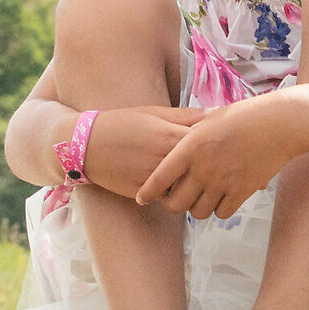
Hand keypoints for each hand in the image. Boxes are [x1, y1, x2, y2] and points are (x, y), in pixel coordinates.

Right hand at [85, 105, 208, 196]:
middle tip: (218, 160)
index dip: (218, 141)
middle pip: (202, 167)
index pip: (208, 142)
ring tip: (200, 175)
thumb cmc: (122, 123)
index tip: (223, 140)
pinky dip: (175, 191)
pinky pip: (169, 197)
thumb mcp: (153, 112)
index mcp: (170, 136)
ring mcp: (154, 180)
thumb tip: (215, 113)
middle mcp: (164, 160)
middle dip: (210, 164)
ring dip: (194, 181)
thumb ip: (185, 115)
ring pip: (187, 187)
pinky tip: (177, 184)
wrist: (85, 145)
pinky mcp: (143, 194)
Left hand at [136, 96, 307, 219]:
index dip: (148, 191)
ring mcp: (223, 181)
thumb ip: (190, 134)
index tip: (141, 198)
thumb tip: (176, 141)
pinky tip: (221, 199)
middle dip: (173, 204)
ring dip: (196, 208)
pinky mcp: (242, 191)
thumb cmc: (244, 115)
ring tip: (200, 198)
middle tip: (176, 199)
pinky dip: (219, 209)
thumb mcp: (210, 118)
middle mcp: (203, 167)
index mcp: (191, 146)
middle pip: (176, 203)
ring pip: (198, 212)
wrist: (278, 124)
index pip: (160, 177)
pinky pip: (222, 213)